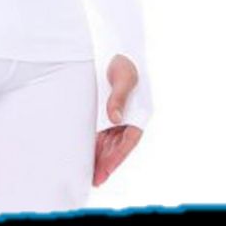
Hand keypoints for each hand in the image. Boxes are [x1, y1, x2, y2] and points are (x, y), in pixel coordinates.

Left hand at [93, 54, 143, 186]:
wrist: (118, 46)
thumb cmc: (124, 61)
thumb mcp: (123, 78)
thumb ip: (118, 98)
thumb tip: (115, 119)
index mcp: (140, 114)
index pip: (128, 142)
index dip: (117, 158)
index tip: (105, 172)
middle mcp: (130, 117)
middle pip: (118, 145)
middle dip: (106, 162)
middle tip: (94, 180)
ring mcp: (119, 114)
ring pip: (109, 140)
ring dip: (100, 155)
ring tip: (88, 173)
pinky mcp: (108, 109)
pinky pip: (102, 130)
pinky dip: (96, 142)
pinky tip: (86, 151)